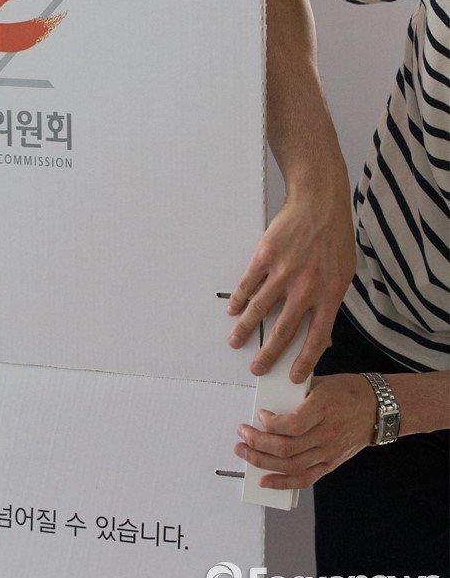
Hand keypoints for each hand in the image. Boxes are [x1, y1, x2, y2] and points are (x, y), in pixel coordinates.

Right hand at [226, 191, 355, 381]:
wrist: (319, 201)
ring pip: (259, 310)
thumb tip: (323, 334)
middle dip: (268, 354)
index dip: (304, 361)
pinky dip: (239, 299)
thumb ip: (331, 302)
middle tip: (257, 367)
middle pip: (283, 331)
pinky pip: (248, 284)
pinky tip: (234, 309)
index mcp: (329, 295)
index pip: (316, 338)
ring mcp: (284, 272)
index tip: (292, 376)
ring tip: (235, 341)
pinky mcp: (266, 256)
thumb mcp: (343, 273)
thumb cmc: (334, 237)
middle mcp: (306, 288)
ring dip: (245, 329)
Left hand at [233, 374, 376, 488]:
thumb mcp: (322, 382)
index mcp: (325, 408)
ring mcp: (329, 452)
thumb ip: (297, 392)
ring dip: (263, 461)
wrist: (379, 409)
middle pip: (287, 447)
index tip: (260, 414)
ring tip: (244, 452)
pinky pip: (305, 478)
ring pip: (292, 465)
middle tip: (241, 433)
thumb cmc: (349, 391)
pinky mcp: (331, 464)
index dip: (271, 423)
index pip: (293, 424)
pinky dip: (282, 482)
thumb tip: (270, 399)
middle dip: (258, 442)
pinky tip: (264, 480)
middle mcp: (327, 433)